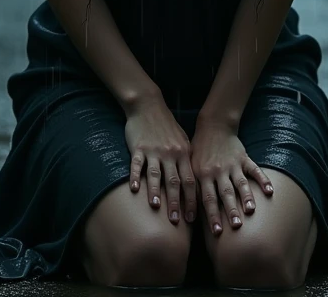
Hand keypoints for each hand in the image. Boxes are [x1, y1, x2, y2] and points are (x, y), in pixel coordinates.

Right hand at [125, 95, 197, 226]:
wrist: (148, 105)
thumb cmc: (166, 125)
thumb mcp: (182, 140)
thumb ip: (187, 159)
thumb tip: (194, 183)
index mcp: (183, 153)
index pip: (190, 181)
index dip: (191, 200)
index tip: (192, 218)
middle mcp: (170, 153)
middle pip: (174, 181)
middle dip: (175, 203)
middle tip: (175, 221)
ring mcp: (154, 150)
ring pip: (156, 174)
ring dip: (156, 192)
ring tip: (156, 207)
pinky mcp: (138, 147)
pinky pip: (137, 164)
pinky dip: (135, 177)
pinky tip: (134, 189)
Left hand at [190, 120, 273, 234]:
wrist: (213, 126)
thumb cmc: (199, 151)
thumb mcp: (191, 167)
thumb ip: (193, 187)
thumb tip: (189, 212)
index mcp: (204, 174)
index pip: (208, 198)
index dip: (212, 215)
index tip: (217, 232)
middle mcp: (219, 171)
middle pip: (226, 193)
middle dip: (231, 210)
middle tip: (236, 226)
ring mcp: (233, 164)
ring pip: (240, 183)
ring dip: (246, 197)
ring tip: (251, 210)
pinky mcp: (244, 158)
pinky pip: (254, 169)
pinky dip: (263, 180)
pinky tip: (270, 191)